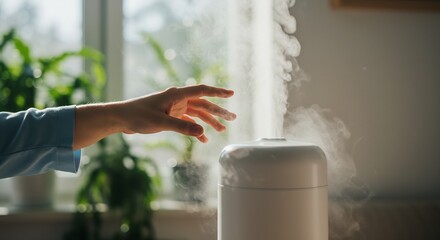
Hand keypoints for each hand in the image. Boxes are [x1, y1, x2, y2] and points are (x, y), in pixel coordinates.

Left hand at [114, 85, 235, 142]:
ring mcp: (174, 108)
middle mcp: (177, 99)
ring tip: (222, 130)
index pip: (202, 91)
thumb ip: (182, 128)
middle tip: (233, 117)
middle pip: (203, 103)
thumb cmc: (138, 116)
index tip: (231, 93)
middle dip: (218, 110)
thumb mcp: (160, 123)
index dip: (218, 92)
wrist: (121, 118)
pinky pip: (187, 122)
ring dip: (209, 121)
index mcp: (176, 95)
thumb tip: (203, 133)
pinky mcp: (170, 116)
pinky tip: (203, 139)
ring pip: (197, 113)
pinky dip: (195, 130)